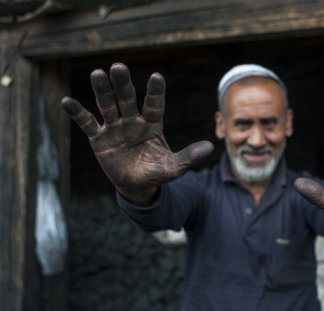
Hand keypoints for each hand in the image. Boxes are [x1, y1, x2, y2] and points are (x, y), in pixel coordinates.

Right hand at [61, 63, 213, 204]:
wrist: (136, 185)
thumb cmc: (156, 172)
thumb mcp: (173, 167)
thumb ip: (188, 157)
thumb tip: (210, 147)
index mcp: (152, 125)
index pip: (154, 105)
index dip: (154, 92)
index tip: (156, 76)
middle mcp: (133, 121)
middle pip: (127, 99)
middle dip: (123, 84)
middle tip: (119, 67)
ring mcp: (115, 128)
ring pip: (107, 105)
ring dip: (102, 91)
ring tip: (97, 73)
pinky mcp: (99, 138)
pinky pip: (87, 124)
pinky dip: (78, 113)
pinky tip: (67, 102)